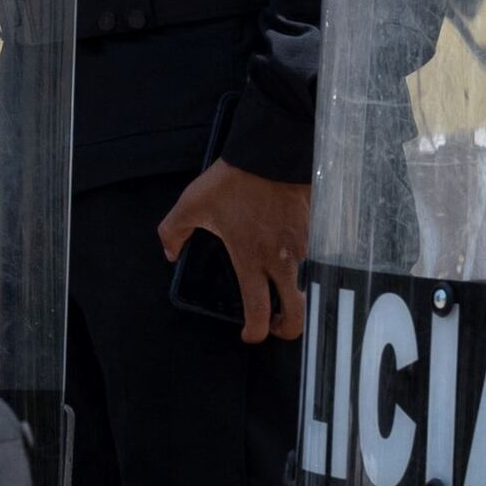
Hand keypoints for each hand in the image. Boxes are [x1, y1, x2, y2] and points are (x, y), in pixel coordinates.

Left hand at [158, 160, 312, 344]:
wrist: (272, 151)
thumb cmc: (234, 180)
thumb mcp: (192, 204)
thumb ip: (173, 232)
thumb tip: (169, 253)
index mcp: (251, 260)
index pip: (258, 312)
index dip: (255, 332)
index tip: (250, 333)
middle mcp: (281, 261)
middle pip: (297, 314)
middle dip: (287, 328)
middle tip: (276, 324)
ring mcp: (303, 246)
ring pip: (306, 284)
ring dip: (296, 293)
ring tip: (282, 286)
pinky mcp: (315, 229)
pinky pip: (314, 256)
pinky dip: (304, 264)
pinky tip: (291, 253)